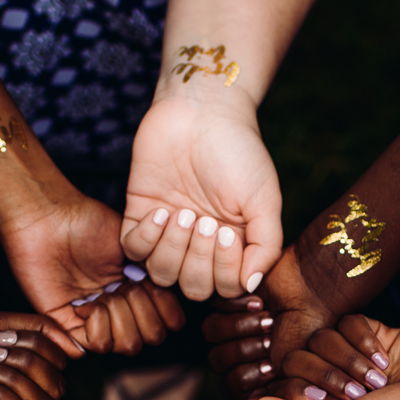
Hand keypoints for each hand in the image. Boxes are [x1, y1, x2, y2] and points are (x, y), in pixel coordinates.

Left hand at [0, 189, 185, 353]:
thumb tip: (176, 308)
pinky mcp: (66, 324)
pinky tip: (84, 303)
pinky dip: (97, 325)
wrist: (49, 218)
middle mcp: (120, 308)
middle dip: (144, 312)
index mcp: (139, 290)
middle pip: (151, 338)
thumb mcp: (138, 245)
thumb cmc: (90, 223)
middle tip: (124, 287)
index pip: (169, 322)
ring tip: (103, 295)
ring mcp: (95, 318)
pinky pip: (95, 345)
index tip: (150, 283)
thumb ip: (158, 274)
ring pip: (127, 346)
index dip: (167, 309)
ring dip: (121, 319)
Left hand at [120, 90, 281, 298]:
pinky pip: (133, 251)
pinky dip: (146, 238)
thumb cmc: (239, 151)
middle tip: (205, 222)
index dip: (225, 272)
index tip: (228, 233)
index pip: (226, 289)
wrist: (201, 110)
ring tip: (183, 214)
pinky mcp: (139, 216)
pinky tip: (161, 210)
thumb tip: (251, 286)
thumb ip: (266, 245)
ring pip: (162, 274)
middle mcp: (200, 246)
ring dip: (172, 249)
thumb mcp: (264, 199)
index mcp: (233, 247)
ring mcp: (168, 234)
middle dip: (198, 260)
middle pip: (193, 287)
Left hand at [203, 247, 335, 399]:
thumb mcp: (300, 377)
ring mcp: (233, 320)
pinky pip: (212, 303)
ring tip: (267, 317)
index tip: (274, 365)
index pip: (230, 386)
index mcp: (256, 372)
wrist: (321, 295)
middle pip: (216, 359)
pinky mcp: (229, 293)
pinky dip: (235, 304)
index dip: (247, 377)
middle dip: (245, 350)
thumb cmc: (317, 336)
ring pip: (210, 332)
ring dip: (240, 326)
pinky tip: (259, 301)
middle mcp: (242, 348)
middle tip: (271, 338)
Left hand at [226, 315, 399, 399]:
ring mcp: (349, 358)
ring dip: (350, 359)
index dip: (275, 397)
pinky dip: (364, 340)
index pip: (277, 397)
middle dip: (325, 376)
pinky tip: (385, 358)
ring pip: (318, 339)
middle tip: (356, 393)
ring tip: (379, 380)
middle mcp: (331, 387)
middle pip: (294, 363)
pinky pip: (344, 323)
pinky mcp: (368, 334)